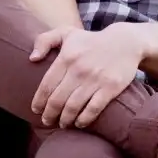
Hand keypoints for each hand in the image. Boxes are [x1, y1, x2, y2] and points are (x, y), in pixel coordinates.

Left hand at [29, 24, 146, 128]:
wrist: (125, 42)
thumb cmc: (91, 41)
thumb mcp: (66, 33)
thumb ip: (44, 40)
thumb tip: (32, 59)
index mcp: (66, 57)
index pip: (47, 85)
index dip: (39, 101)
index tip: (35, 110)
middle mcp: (79, 70)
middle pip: (58, 99)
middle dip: (49, 114)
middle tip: (47, 121)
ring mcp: (95, 79)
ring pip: (73, 106)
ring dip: (65, 119)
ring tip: (62, 124)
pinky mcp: (110, 88)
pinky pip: (93, 108)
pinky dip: (84, 119)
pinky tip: (79, 123)